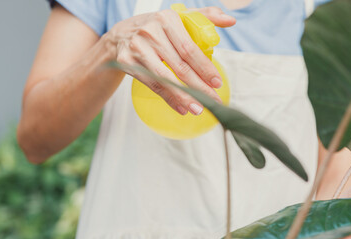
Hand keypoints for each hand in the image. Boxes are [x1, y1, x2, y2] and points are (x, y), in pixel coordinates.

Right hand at [102, 7, 235, 114]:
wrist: (120, 34)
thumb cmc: (156, 27)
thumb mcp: (179, 17)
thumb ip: (206, 16)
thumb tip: (230, 20)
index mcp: (167, 19)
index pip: (189, 48)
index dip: (204, 67)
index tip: (217, 82)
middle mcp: (151, 32)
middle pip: (180, 66)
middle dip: (199, 86)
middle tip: (213, 100)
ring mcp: (137, 48)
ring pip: (165, 78)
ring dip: (184, 96)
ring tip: (198, 109)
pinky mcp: (127, 62)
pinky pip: (152, 84)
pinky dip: (168, 98)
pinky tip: (181, 108)